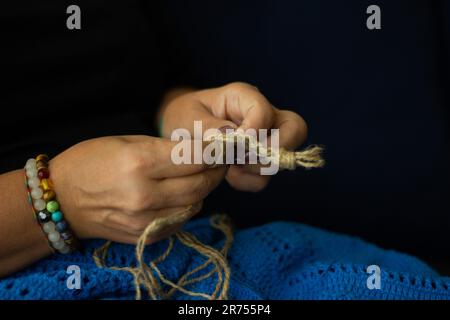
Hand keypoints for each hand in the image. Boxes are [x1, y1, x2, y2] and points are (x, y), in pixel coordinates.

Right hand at [49, 136, 226, 243]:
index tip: (224, 145)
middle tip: (221, 160)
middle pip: (200, 184)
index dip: (215, 151)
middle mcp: (145, 195)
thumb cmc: (92, 161)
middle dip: (216, 170)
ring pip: (195, 204)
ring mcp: (145, 220)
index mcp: (139, 163)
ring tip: (205, 174)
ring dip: (205, 188)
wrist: (62, 199)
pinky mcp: (146, 236)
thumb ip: (167, 148)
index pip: (194, 158)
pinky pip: (181, 219)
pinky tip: (185, 193)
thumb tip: (202, 151)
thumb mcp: (128, 141)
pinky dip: (190, 205)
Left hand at [161, 82, 307, 191]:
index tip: (235, 144)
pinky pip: (265, 176)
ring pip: (283, 156)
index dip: (254, 130)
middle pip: (295, 128)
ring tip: (230, 167)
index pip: (264, 110)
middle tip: (244, 159)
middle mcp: (261, 115)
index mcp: (242, 97)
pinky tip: (230, 175)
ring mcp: (265, 138)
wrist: (180, 132)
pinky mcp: (258, 160)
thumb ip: (207, 126)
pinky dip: (249, 181)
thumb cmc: (185, 117)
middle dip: (275, 149)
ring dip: (257, 168)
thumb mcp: (187, 116)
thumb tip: (231, 137)